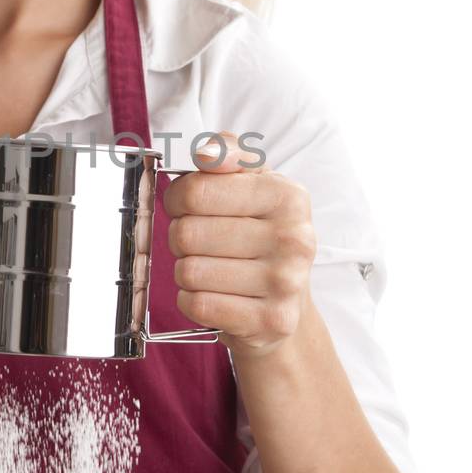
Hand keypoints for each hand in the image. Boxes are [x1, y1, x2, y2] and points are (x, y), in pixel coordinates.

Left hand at [162, 131, 316, 360]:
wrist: (285, 304)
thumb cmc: (259, 235)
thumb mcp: (251, 184)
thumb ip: (227, 153)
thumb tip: (205, 153)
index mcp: (287, 196)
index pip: (196, 190)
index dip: (177, 199)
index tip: (186, 206)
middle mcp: (294, 238)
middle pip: (187, 233)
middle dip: (182, 239)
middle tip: (201, 244)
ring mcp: (285, 282)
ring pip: (189, 271)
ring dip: (187, 272)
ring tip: (212, 270)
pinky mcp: (271, 320)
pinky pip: (198, 304)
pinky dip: (192, 301)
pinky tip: (214, 295)